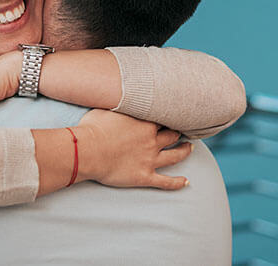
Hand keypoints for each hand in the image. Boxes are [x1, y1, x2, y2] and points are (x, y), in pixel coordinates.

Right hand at [77, 109, 191, 189]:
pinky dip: (177, 183)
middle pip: (172, 134)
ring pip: (175, 155)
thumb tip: (116, 95)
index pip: (162, 116)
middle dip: (178, 131)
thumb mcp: (104, 108)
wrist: (88, 151)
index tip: (170, 111)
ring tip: (189, 148)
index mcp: (143, 123)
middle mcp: (151, 140)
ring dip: (184, 151)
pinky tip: (186, 182)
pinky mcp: (144, 176)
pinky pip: (165, 181)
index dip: (167, 114)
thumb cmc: (92, 128)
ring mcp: (150, 159)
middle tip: (182, 129)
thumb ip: (116, 104)